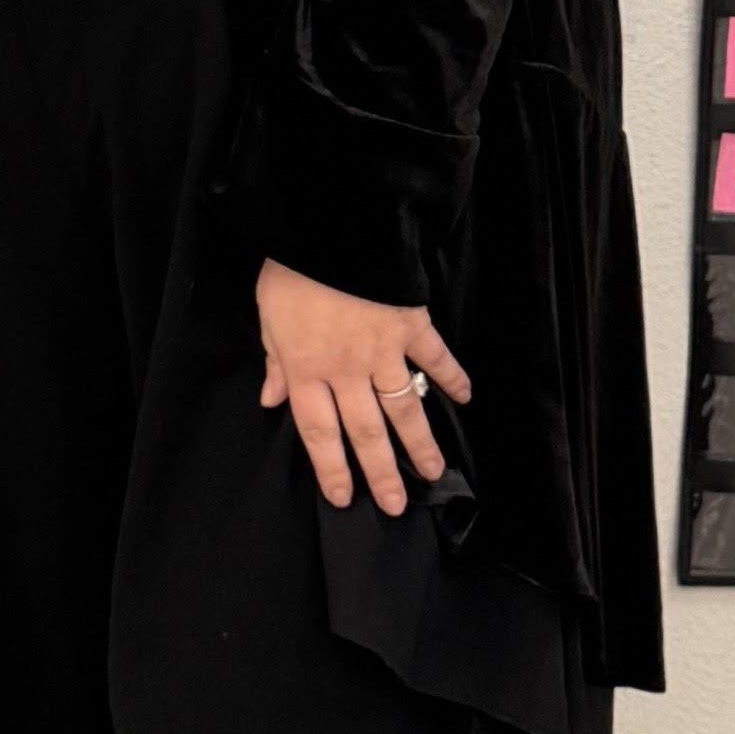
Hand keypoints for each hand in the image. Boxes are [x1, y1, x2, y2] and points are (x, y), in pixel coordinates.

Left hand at [255, 258, 469, 514]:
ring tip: (436, 472)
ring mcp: (383, 349)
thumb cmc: (291, 269)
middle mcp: (347, 369)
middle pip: (365, 431)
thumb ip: (274, 359)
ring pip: (404, 406)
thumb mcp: (268, 314)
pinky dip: (453, 376)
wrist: (332, 227)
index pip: (318, 431)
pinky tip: (466, 397)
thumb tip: (271, 399)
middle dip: (383, 472)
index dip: (332, 468)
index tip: (345, 498)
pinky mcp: (411, 324)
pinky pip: (436, 356)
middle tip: (398, 506)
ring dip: (421, 442)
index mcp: (306, 368)